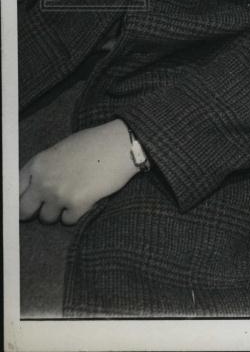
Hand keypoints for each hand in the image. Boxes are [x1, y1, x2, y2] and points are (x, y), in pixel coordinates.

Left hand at [19, 120, 139, 224]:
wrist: (120, 144)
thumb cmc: (94, 142)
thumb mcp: (62, 149)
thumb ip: (46, 168)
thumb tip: (36, 185)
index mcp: (38, 164)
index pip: (15, 190)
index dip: (21, 197)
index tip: (28, 200)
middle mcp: (44, 181)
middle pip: (24, 210)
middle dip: (35, 210)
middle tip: (48, 205)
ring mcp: (60, 195)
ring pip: (47, 218)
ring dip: (58, 211)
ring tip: (73, 197)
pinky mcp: (77, 205)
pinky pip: (67, 221)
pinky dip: (75, 213)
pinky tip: (85, 199)